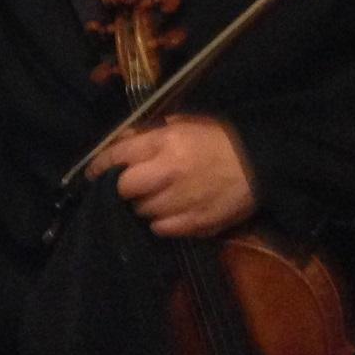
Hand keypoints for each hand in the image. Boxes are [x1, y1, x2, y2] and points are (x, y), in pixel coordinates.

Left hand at [85, 114, 255, 236]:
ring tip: (156, 198)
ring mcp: (181, 201)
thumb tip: (125, 141)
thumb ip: (153, 133)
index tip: (92, 173)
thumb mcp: (187, 125)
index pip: (119, 156)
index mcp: (166, 143)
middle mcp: (168, 172)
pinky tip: (169, 213)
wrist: (262, 165)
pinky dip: (160, 223)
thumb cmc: (222, 140)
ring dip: (143, 206)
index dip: (100, 166)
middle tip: (131, 187)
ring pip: (142, 212)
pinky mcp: (195, 223)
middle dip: (122, 189)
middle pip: (125, 189)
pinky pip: (161, 229)